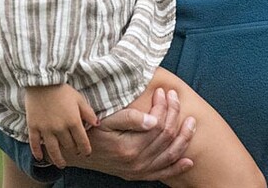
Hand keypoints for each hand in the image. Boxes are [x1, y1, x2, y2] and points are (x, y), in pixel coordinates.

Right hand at [24, 84, 97, 167]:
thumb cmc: (63, 90)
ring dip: (58, 159)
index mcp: (73, 121)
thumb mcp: (80, 99)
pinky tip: (40, 158)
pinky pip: (35, 144)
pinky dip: (37, 153)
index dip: (85, 149)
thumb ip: (88, 113)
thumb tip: (98, 124)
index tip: (86, 153)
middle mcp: (60, 128)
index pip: (82, 141)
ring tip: (61, 164)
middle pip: (68, 146)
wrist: (42, 82)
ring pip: (53, 150)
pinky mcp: (34, 127)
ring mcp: (46, 129)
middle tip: (75, 153)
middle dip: (73, 151)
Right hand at [61, 88, 196, 180]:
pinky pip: (162, 173)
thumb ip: (131, 119)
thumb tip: (154, 120)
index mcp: (129, 147)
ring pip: (170, 154)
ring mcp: (137, 171)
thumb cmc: (92, 130)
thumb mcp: (107, 120)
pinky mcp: (137, 175)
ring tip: (191, 122)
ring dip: (184, 137)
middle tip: (175, 98)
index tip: (163, 92)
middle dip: (174, 114)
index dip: (164, 106)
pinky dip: (177, 168)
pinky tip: (189, 161)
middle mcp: (136, 162)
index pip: (158, 124)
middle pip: (166, 137)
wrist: (76, 150)